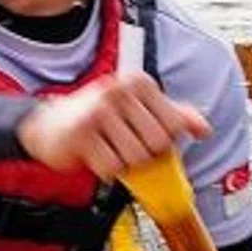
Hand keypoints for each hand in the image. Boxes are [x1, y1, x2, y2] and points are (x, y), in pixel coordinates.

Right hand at [15, 70, 210, 179]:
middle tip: (123, 142)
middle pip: (157, 144)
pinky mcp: (81, 134)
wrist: (47, 125)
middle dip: (143, 153)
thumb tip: (204, 128)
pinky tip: (94, 154)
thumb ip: (174, 115)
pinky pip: (111, 167)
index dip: (164, 139)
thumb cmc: (97, 117)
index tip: (144, 132)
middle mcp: (118, 91)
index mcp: (138, 81)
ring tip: (108, 147)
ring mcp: (98, 111)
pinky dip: (105, 169)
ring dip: (122, 162)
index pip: (176, 124)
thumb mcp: (138, 108)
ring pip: (135, 158)